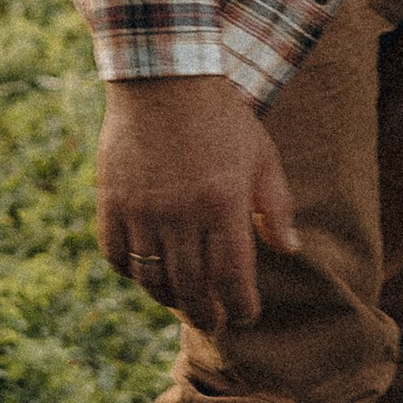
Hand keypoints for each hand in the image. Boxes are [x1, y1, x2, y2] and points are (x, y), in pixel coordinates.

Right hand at [96, 74, 299, 333]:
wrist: (164, 80)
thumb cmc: (222, 118)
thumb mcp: (262, 156)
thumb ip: (276, 206)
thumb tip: (290, 250)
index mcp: (222, 203)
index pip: (231, 277)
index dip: (240, 306)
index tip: (245, 316)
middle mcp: (180, 213)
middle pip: (189, 287)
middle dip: (204, 313)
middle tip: (213, 323)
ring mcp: (141, 210)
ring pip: (150, 277)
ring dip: (168, 298)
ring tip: (183, 303)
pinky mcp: (111, 202)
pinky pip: (117, 255)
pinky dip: (132, 272)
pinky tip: (147, 274)